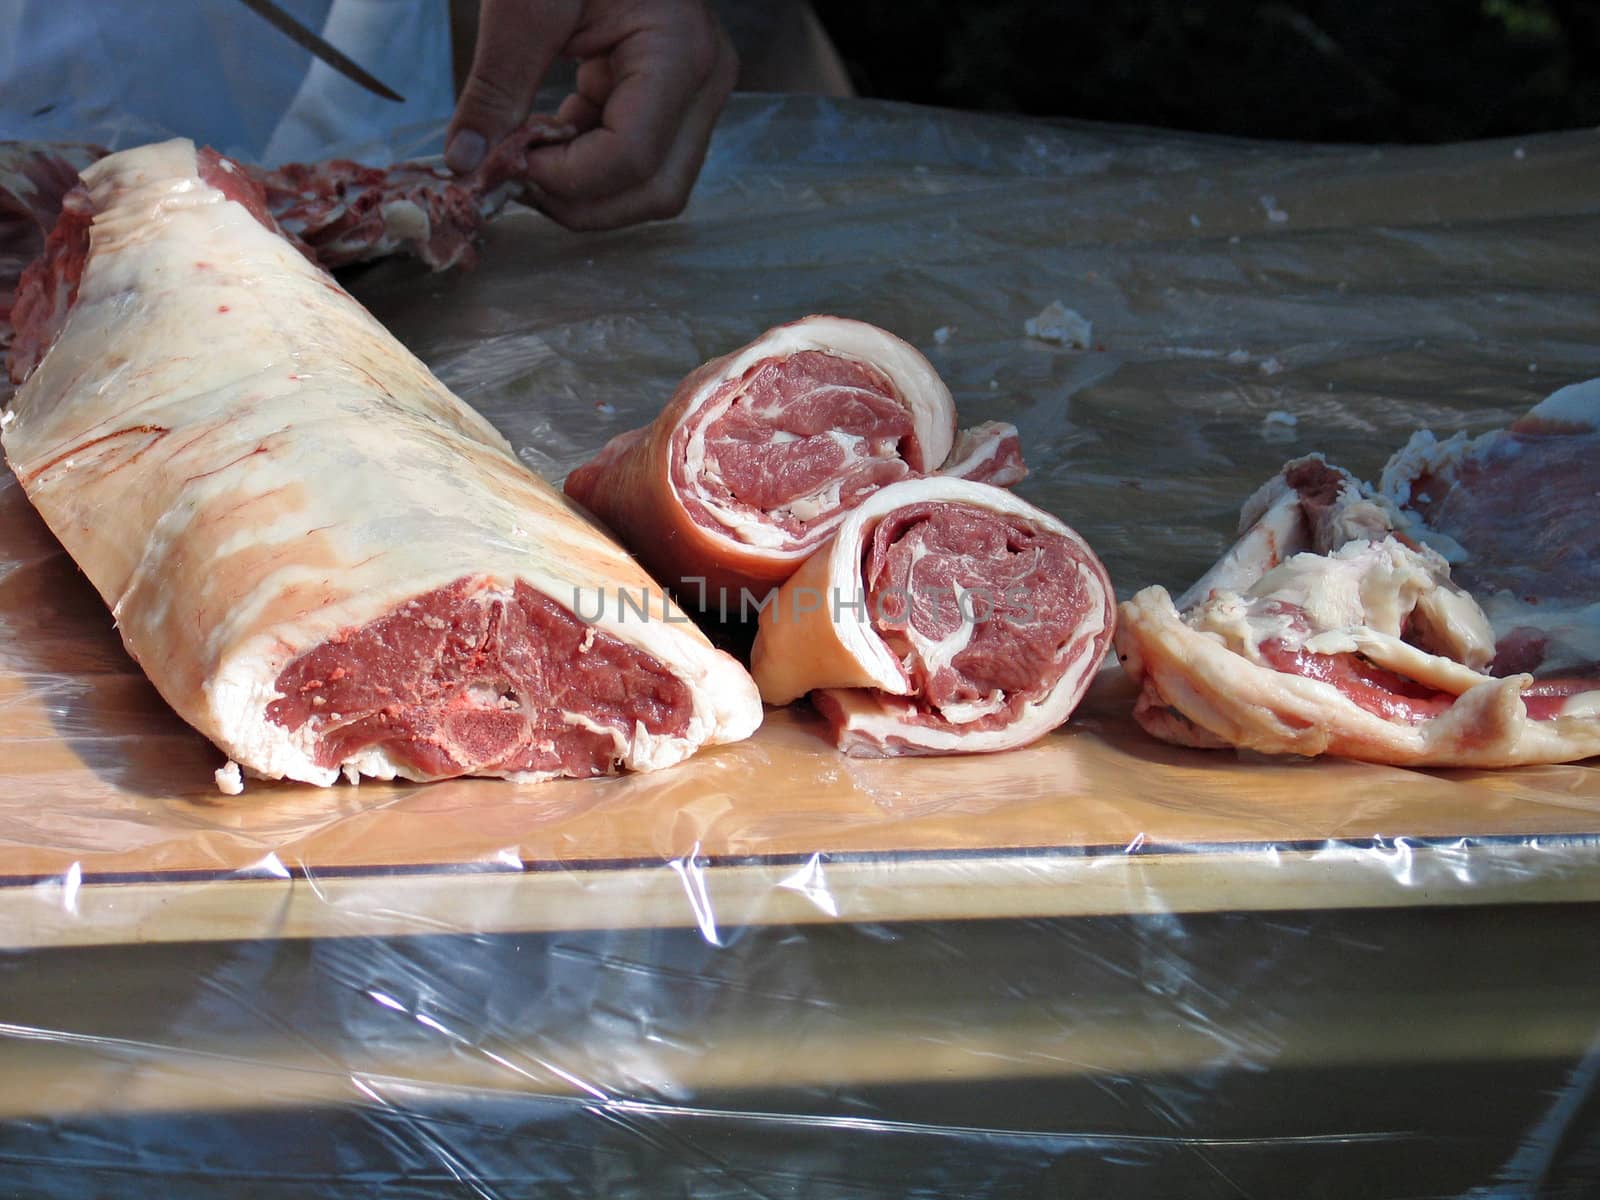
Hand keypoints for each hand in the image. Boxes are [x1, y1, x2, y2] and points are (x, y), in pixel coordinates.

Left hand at [446, 0, 737, 230]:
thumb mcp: (525, 5)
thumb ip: (497, 87)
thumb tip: (466, 163)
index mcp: (679, 54)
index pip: (631, 158)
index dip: (564, 178)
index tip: (506, 162)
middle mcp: (703, 84)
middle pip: (655, 192)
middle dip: (580, 203)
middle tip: (516, 179)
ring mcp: (694, 94)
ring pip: (650, 188)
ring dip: (585, 191)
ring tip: (526, 159)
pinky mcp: (672, 97)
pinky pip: (637, 160)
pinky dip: (587, 165)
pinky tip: (544, 141)